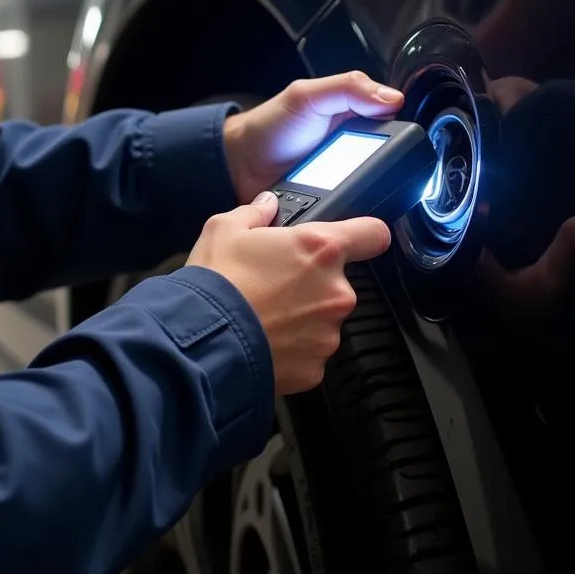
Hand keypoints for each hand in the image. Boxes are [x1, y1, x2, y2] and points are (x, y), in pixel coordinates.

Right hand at [186, 192, 391, 393]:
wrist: (202, 342)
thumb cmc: (216, 284)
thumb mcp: (224, 229)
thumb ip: (254, 213)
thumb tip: (266, 205)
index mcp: (320, 249)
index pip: (372, 234)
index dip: (365, 235)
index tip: (359, 240)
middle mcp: (335, 291)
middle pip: (337, 282)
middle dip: (311, 283)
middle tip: (273, 285)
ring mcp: (328, 332)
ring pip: (322, 318)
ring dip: (301, 317)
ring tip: (263, 316)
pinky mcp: (316, 367)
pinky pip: (309, 352)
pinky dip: (292, 348)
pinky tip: (263, 340)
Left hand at [222, 72, 403, 203]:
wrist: (239, 166)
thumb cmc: (269, 126)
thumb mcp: (306, 96)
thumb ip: (347, 88)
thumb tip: (392, 98)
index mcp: (357, 118)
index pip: (396, 126)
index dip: (401, 134)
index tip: (395, 140)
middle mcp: (357, 151)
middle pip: (389, 165)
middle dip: (383, 172)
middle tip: (359, 167)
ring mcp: (347, 180)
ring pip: (375, 193)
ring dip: (368, 196)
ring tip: (345, 188)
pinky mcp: (336, 205)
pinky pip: (353, 211)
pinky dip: (349, 212)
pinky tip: (342, 207)